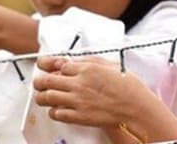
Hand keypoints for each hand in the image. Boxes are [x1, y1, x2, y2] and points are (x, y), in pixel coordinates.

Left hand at [32, 56, 149, 127]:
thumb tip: (74, 59)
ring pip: (47, 97)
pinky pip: (56, 114)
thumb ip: (90, 60)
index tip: (45, 66)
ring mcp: (77, 101)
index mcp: (86, 69)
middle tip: (39, 83)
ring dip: (42, 97)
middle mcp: (78, 84)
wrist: (136, 108)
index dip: (50, 66)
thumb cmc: (129, 86)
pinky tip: (57, 109)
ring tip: (44, 97)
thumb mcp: (111, 64)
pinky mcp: (79, 116)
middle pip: (46, 80)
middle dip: (39, 81)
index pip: (58, 65)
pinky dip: (53, 111)